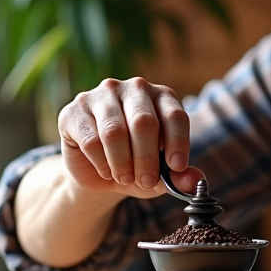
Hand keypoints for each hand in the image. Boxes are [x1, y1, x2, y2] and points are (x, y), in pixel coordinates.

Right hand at [57, 77, 201, 198]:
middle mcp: (133, 88)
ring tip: (124, 177)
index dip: (178, 142)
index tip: (176, 167)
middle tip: (146, 181)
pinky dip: (101, 162)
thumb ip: (179, 177)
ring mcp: (102, 95)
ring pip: (114, 131)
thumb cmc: (136, 166)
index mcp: (161, 97)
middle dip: (147, 158)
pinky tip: (105, 170)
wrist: (99, 173)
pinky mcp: (74, 111)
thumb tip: (195, 181)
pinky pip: (91, 140)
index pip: (175, 115)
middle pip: (143, 122)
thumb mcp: (161, 175)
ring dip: (122, 162)